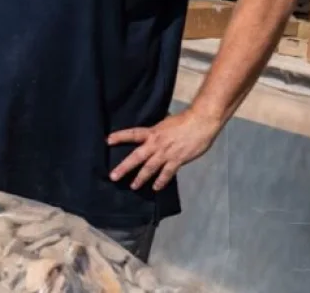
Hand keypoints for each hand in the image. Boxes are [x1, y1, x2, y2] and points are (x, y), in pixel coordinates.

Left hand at [107, 108, 222, 191]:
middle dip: (124, 167)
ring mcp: (166, 153)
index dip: (120, 137)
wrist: (201, 123)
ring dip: (140, 178)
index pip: (132, 134)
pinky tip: (156, 188)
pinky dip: (161, 181)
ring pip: (150, 168)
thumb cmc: (184, 120)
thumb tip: (151, 135)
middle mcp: (156, 144)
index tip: (107, 140)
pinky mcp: (177, 160)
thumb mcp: (165, 123)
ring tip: (133, 186)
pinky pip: (167, 173)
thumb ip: (157, 132)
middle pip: (136, 157)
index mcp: (152, 132)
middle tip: (113, 176)